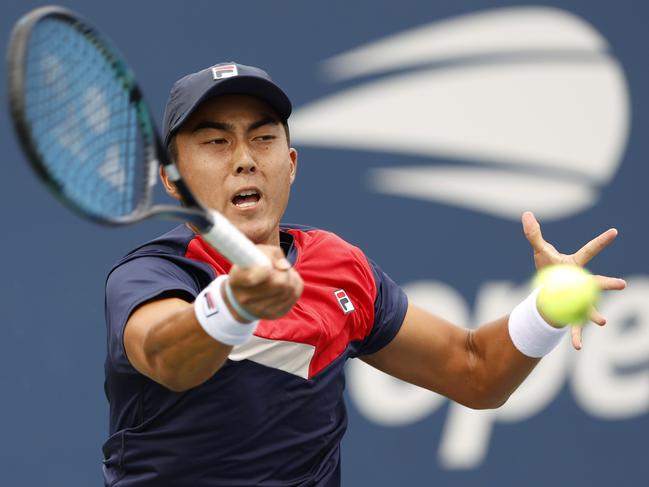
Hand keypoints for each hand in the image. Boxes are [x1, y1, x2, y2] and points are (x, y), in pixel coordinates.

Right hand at [226, 245, 302, 320]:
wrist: (246, 291)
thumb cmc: (253, 266)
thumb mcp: (257, 253)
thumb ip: (271, 254)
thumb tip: (285, 267)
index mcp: (237, 280)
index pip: (252, 278)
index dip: (265, 271)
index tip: (268, 267)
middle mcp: (246, 299)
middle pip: (280, 283)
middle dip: (284, 272)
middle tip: (279, 267)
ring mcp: (261, 309)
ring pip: (290, 289)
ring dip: (291, 277)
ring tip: (282, 273)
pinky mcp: (275, 314)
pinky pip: (295, 295)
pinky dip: (295, 284)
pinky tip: (288, 281)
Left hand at [521, 211, 625, 349]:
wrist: (550, 290)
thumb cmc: (549, 269)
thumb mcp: (540, 251)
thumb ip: (534, 234)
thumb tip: (526, 214)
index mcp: (576, 266)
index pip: (589, 251)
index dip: (601, 240)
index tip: (615, 231)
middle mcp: (583, 284)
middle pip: (596, 283)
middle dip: (608, 284)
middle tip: (621, 284)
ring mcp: (580, 300)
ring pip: (590, 308)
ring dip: (594, 315)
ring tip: (603, 322)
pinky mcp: (573, 315)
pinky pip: (574, 327)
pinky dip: (576, 337)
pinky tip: (576, 347)